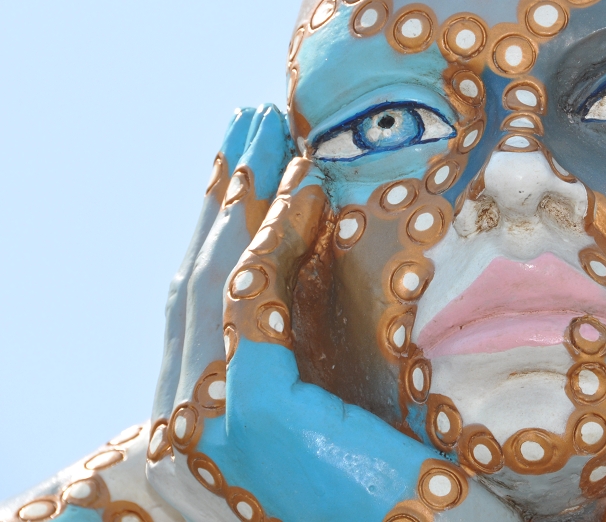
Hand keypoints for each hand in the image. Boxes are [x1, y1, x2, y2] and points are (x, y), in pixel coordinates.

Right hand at [146, 104, 516, 520]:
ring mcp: (214, 422)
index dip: (227, 226)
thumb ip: (317, 340)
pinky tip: (305, 193)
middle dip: (226, 194)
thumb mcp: (345, 396)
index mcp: (221, 417)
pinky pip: (255, 299)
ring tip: (265, 128)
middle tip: (249, 121)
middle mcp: (198, 424)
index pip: (210, 304)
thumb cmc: (406, 485)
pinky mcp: (251, 412)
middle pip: (200, 282)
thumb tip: (326, 255)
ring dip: (245, 194)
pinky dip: (276, 238)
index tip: (257, 164)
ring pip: (219, 279)